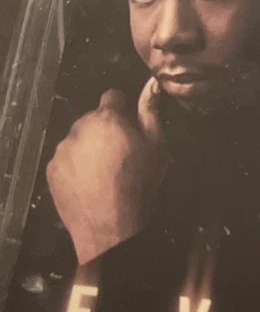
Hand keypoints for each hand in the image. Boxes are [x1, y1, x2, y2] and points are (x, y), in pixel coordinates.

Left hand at [46, 78, 168, 265]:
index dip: (124, 109)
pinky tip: (89, 184)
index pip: (113, 96)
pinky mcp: (52, 168)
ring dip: (89, 148)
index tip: (130, 126)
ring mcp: (62, 149)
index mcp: (107, 118)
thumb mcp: (157, 148)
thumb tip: (151, 86)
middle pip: (94, 119)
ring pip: (78, 139)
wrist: (109, 225)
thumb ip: (151, 113)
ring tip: (103, 173)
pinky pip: (66, 159)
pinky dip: (76, 166)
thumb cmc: (139, 184)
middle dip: (105, 130)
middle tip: (120, 154)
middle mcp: (80, 127)